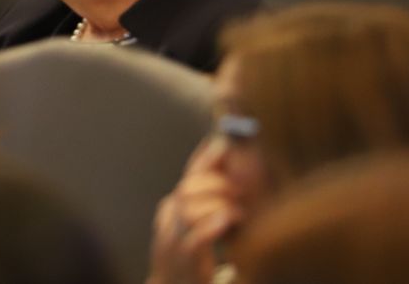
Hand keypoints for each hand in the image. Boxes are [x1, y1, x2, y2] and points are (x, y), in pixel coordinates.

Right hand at [148, 138, 244, 283]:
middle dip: (216, 184)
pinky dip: (210, 225)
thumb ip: (210, 202)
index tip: (225, 144)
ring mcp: (172, 242)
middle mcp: (169, 220)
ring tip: (237, 211)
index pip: (189, 175)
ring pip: (188, 209)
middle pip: (188, 188)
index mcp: (173, 208)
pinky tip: (227, 219)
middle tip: (240, 191)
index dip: (206, 157)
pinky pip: (194, 239)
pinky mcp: (184, 264)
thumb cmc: (192, 259)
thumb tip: (232, 169)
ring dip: (217, 204)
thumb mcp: (197, 226)